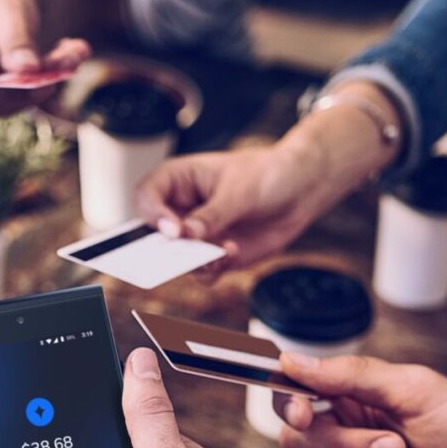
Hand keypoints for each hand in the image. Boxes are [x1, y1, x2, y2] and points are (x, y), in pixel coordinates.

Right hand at [0, 0, 89, 116]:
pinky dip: (36, 90)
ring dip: (38, 88)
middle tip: (69, 61)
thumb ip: (16, 40)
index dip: (0, 85)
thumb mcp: (8, 9)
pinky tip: (63, 65)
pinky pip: (8, 107)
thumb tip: (28, 70)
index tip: (40, 72)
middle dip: (27, 87)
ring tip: (72, 56)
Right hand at [135, 142, 328, 274]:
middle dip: (164, 249)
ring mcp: (196, 234)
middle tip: (180, 255)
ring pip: (176, 258)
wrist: (299, 191)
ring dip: (194, 261)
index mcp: (178, 180)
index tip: (173, 231)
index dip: (152, 215)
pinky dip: (212, 270)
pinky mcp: (213, 254)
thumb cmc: (266, 174)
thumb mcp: (239, 190)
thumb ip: (212, 214)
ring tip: (220, 253)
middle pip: (153, 233)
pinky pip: (201, 272)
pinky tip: (232, 252)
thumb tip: (186, 235)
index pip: (147, 196)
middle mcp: (181, 209)